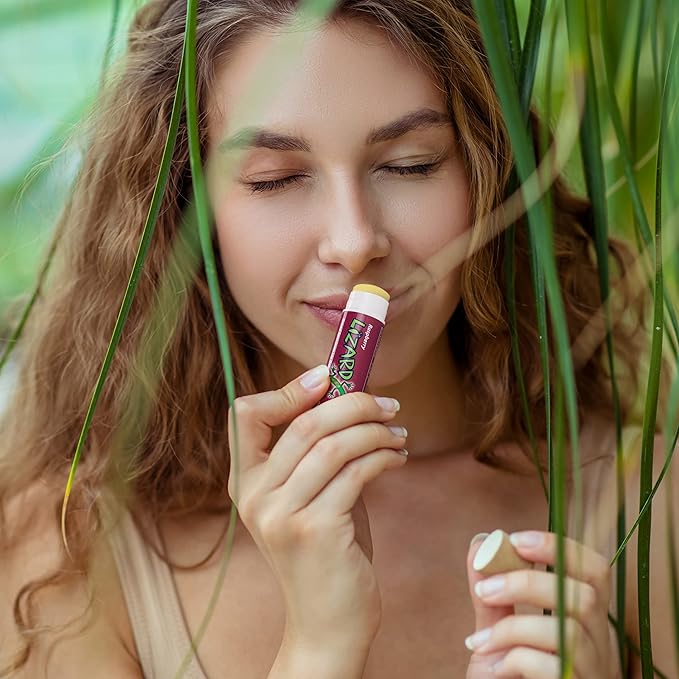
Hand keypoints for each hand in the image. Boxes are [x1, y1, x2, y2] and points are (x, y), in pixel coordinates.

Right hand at [227, 364, 407, 651]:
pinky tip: (398, 457)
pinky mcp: (315, 531)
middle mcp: (254, 496)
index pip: (245, 414)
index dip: (287, 389)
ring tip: (398, 432)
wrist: (327, 622)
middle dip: (354, 404)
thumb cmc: (325, 550)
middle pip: (304, 424)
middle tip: (387, 404)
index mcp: (243, 481)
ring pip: (333, 445)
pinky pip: (356, 472)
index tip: (329, 378)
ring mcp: (281, 515)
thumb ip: (317, 451)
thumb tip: (350, 397)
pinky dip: (384, 456)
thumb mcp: (310, 494)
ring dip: (375, 430)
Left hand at [465, 530, 618, 678]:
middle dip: (526, 582)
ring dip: (513, 627)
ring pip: (567, 631)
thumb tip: (480, 543)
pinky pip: (551, 666)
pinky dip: (512, 659)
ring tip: (479, 641)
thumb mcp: (500, 634)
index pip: (596, 571)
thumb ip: (494, 594)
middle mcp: (600, 646)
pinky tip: (490, 668)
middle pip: (583, 596)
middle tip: (482, 589)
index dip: (559, 548)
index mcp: (586, 622)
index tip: (515, 539)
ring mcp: (593, 673)